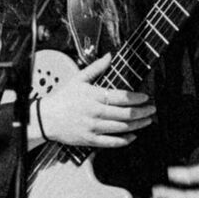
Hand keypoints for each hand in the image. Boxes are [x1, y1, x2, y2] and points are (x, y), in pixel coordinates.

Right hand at [33, 54, 154, 148]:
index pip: (121, 97)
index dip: (137, 98)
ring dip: (138, 125)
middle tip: (152, 109)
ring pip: (122, 128)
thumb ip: (96, 68)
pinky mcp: (90, 140)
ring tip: (147, 120)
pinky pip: (112, 142)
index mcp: (93, 96)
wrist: (46, 118)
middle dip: (142, 112)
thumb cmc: (63, 98)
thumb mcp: (78, 79)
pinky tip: (134, 136)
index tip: (146, 97)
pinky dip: (125, 140)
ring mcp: (93, 128)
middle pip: (125, 114)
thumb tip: (110, 55)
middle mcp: (95, 112)